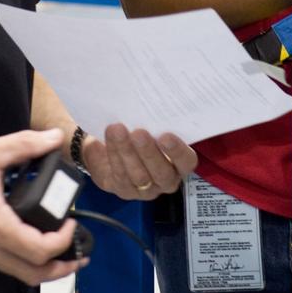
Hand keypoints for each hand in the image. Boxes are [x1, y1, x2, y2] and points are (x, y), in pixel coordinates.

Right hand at [0, 128, 85, 285]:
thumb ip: (25, 144)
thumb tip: (53, 138)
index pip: (39, 250)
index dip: (63, 240)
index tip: (71, 220)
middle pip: (34, 275)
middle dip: (62, 268)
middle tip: (79, 254)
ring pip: (21, 274)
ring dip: (45, 268)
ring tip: (62, 252)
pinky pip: (7, 265)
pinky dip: (27, 261)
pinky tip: (33, 241)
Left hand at [82, 124, 196, 200]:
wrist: (112, 146)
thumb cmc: (138, 131)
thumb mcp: (149, 125)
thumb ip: (154, 120)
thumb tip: (150, 100)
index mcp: (179, 164)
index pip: (186, 161)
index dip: (178, 151)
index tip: (165, 136)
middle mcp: (165, 180)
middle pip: (161, 172)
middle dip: (148, 152)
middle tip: (138, 133)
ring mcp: (145, 190)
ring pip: (137, 175)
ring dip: (126, 152)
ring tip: (116, 130)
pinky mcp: (124, 191)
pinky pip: (118, 176)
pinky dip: (112, 157)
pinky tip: (105, 142)